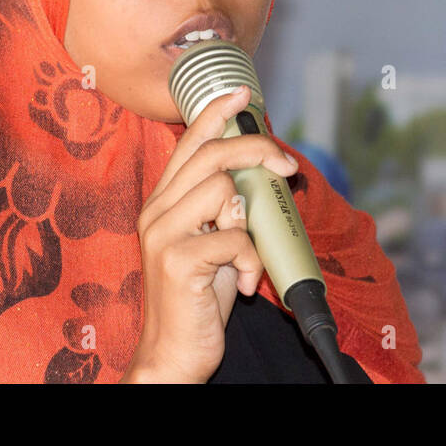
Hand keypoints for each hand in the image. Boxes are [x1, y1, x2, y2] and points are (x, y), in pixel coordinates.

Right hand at [121, 85, 299, 382]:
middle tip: (288, 167)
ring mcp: (163, 234)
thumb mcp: (214, 243)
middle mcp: (157, 211)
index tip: (241, 93)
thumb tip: (263, 174)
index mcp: (164, 202)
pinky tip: (242, 284)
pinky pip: (233, 238)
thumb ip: (228, 208)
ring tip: (245, 256)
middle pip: (211, 155)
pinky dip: (250, 261)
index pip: (189, 142)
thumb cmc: (198, 298)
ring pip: (223, 191)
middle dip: (257, 150)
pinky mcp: (176, 261)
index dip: (216, 113)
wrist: (173, 353)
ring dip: (249, 223)